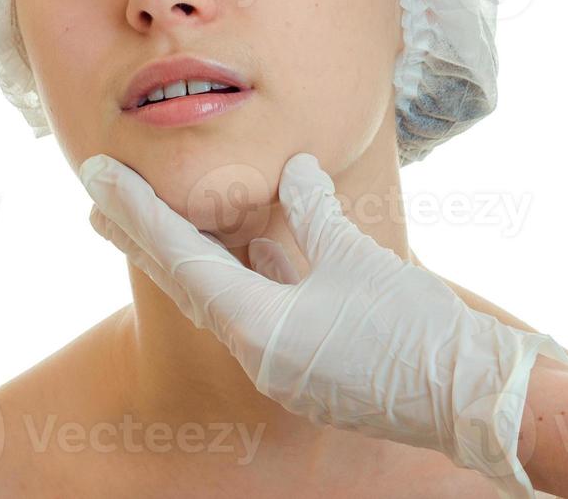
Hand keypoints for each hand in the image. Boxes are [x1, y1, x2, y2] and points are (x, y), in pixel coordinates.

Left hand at [77, 151, 567, 495]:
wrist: (470, 397)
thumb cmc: (415, 329)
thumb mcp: (357, 258)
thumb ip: (313, 213)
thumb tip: (293, 170)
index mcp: (259, 328)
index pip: (182, 259)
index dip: (137, 212)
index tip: (97, 176)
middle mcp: (257, 353)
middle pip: (187, 283)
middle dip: (142, 236)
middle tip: (96, 197)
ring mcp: (281, 366)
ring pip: (221, 298)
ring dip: (188, 255)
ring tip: (152, 218)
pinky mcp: (307, 367)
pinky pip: (259, 312)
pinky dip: (242, 276)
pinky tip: (241, 248)